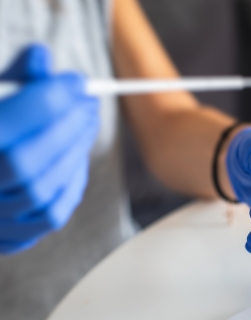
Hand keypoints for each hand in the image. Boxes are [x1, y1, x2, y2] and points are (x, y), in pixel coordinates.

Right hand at [0, 44, 98, 253]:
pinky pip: (54, 213)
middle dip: (67, 127)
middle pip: (26, 162)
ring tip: (86, 123)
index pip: (7, 125)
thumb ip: (15, 79)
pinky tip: (76, 156)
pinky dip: (73, 181)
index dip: (49, 100)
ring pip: (44, 190)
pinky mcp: (13, 237)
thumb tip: (41, 55)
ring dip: (75, 152)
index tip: (77, 82)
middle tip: (90, 103)